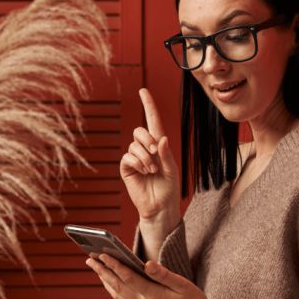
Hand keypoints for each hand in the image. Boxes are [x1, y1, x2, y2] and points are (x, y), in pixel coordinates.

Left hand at [86, 254, 219, 298]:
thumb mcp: (183, 284)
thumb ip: (163, 274)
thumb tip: (147, 263)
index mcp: (153, 296)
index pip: (127, 277)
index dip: (113, 264)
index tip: (102, 254)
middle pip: (117, 285)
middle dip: (102, 271)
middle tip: (89, 258)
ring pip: (117, 294)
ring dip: (105, 280)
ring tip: (96, 268)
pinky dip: (113, 290)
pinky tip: (110, 283)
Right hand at [120, 88, 179, 237]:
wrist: (160, 207)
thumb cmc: (169, 188)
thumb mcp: (172, 169)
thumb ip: (166, 154)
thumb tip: (161, 138)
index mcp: (159, 145)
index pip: (153, 121)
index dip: (148, 105)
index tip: (142, 91)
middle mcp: (146, 149)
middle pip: (140, 131)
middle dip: (148, 140)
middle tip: (155, 155)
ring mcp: (135, 158)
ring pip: (134, 145)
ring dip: (145, 157)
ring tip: (152, 171)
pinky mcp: (127, 168)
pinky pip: (128, 157)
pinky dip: (137, 163)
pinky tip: (143, 172)